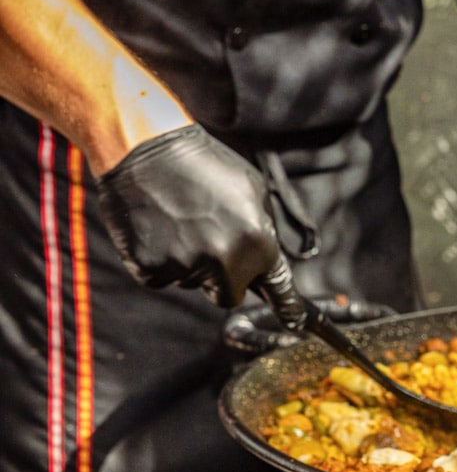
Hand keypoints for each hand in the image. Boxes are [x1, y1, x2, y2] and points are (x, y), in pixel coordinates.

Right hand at [94, 124, 284, 306]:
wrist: (145, 149)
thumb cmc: (205, 165)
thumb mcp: (253, 191)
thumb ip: (263, 231)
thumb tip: (266, 261)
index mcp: (257, 243)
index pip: (277, 289)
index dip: (287, 308)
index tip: (296, 323)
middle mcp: (224, 261)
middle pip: (230, 295)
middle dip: (225, 278)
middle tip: (211, 242)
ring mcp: (185, 267)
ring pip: (194, 284)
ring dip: (192, 265)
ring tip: (181, 222)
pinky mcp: (149, 268)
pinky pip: (162, 278)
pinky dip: (162, 261)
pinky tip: (158, 229)